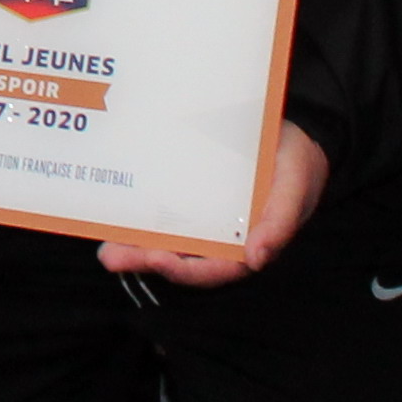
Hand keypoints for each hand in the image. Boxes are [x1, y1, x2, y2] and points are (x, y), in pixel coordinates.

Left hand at [99, 120, 327, 287]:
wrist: (289, 131)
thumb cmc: (296, 163)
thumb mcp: (295, 185)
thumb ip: (281, 221)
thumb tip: (258, 259)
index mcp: (247, 243)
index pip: (215, 268)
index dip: (186, 270)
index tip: (158, 259)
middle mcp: (221, 237)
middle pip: (181, 259)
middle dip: (145, 261)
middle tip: (112, 258)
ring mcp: (203, 219)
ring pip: (166, 240)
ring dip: (134, 247)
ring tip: (105, 250)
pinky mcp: (189, 198)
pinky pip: (162, 214)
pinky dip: (138, 220)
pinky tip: (109, 217)